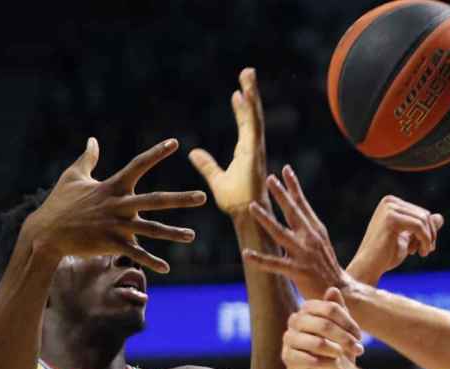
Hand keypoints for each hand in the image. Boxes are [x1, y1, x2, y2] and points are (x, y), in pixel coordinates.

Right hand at [24, 138, 205, 272]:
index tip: (175, 143)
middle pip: (154, 200)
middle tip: (203, 197)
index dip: (156, 153)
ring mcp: (115, 225)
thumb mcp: (71, 177)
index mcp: (112, 186)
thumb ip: (87, 159)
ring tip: (192, 236)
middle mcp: (118, 204)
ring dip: (173, 234)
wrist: (45, 233)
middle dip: (180, 199)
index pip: (138, 165)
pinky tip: (166, 268)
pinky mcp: (110, 244)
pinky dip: (150, 262)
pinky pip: (135, 254)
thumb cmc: (59, 203)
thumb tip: (92, 140)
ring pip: (151, 230)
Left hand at [189, 68, 267, 215]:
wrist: (246, 214)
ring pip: (254, 116)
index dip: (241, 109)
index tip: (237, 93)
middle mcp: (252, 146)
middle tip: (248, 73)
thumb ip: (207, 165)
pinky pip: (252, 126)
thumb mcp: (216, 179)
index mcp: (246, 151)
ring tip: (249, 75)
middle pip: (252, 115)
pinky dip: (249, 110)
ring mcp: (255, 148)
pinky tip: (245, 95)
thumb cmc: (236, 201)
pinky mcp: (253, 152)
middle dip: (250, 93)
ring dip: (251, 94)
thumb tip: (194, 152)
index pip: (244, 125)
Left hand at [244, 165, 352, 298]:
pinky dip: (260, 259)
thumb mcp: (321, 244)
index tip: (285, 170)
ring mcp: (304, 254)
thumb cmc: (327, 268)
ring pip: (280, 233)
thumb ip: (308, 230)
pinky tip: (246, 253)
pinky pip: (275, 264)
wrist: (341, 291)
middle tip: (269, 178)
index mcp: (316, 231)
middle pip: (293, 212)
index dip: (294, 187)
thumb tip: (297, 214)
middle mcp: (310, 239)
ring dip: (266, 219)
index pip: (303, 205)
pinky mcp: (298, 271)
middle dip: (280, 194)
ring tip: (252, 206)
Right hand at [282, 288, 363, 368]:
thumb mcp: (341, 326)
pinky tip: (334, 364)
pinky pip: (309, 360)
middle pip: (324, 325)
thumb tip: (333, 289)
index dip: (348, 322)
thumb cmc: (334, 344)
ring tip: (343, 356)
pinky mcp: (287, 357)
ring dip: (335, 351)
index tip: (358, 336)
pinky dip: (326, 363)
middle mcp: (295, 320)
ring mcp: (289, 338)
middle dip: (345, 338)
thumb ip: (338, 308)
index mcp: (308, 308)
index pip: (330, 308)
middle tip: (358, 349)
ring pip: (317, 343)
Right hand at [347, 196, 443, 285]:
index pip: (422, 213)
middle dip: (429, 235)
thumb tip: (440, 217)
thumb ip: (423, 227)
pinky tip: (422, 253)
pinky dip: (425, 241)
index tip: (423, 247)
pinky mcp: (391, 219)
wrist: (368, 267)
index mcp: (391, 203)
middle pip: (424, 215)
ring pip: (423, 220)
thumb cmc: (386, 255)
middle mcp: (389, 201)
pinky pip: (419, 226)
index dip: (428, 231)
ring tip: (422, 253)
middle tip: (425, 251)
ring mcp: (389, 209)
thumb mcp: (408, 239)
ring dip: (428, 239)